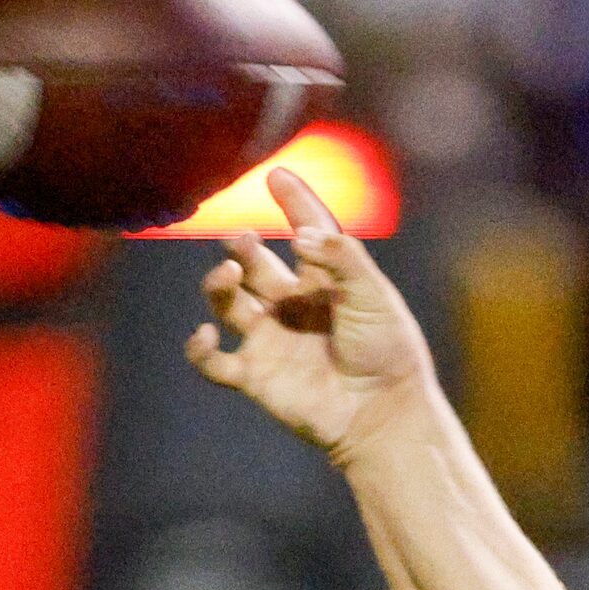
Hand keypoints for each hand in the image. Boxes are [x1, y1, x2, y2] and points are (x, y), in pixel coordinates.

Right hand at [186, 169, 435, 462]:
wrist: (384, 414)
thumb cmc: (388, 353)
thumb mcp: (374, 295)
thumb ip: (340, 258)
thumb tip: (298, 235)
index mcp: (325, 282)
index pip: (304, 231)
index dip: (292, 202)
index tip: (276, 175)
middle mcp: (292, 305)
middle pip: (253, 262)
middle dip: (242, 247)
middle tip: (244, 243)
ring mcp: (270, 339)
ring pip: (226, 300)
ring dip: (217, 282)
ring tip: (227, 273)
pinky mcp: (255, 376)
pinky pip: (213, 361)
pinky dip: (200, 348)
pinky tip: (208, 334)